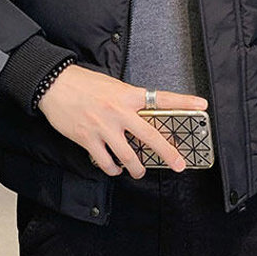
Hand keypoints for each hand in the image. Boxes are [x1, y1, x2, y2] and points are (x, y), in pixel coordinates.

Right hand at [37, 64, 208, 178]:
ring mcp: (104, 127)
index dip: (183, 101)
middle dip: (167, 153)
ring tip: (138, 172)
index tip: (202, 104)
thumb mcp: (112, 86)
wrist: (53, 84)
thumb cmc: (83, 83)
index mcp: (128, 95)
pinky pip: (106, 162)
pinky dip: (112, 169)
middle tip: (179, 165)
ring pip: (128, 156)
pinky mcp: (88, 139)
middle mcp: (119, 111)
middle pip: (150, 135)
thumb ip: (128, 101)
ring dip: (136, 169)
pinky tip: (114, 169)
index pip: (161, 98)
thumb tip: (142, 118)